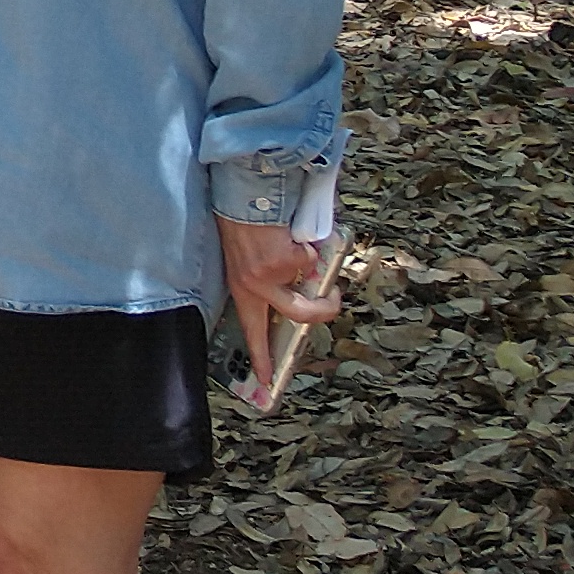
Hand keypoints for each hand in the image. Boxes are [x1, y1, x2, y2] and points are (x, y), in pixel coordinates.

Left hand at [223, 216, 344, 403]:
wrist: (242, 193)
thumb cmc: (242, 220)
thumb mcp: (247, 256)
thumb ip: (267, 275)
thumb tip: (300, 285)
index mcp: (241, 288)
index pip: (252, 331)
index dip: (260, 357)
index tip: (265, 380)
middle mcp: (253, 286)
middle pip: (299, 315)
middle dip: (324, 310)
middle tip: (332, 300)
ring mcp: (269, 276)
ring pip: (309, 286)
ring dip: (317, 270)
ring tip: (309, 251)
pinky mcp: (284, 261)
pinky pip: (309, 256)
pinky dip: (307, 243)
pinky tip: (288, 230)